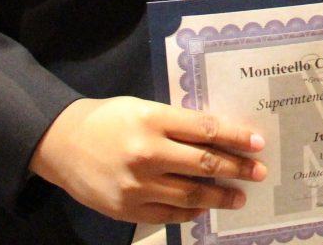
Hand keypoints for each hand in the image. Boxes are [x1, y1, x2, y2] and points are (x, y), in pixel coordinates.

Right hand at [29, 97, 265, 224]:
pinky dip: (191, 211)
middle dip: (237, 169)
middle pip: (204, 164)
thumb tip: (218, 137)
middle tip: (259, 172)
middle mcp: (147, 152)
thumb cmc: (110, 119)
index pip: (206, 130)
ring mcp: (137, 185)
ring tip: (239, 197)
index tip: (258, 143)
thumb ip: (177, 123)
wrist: (63, 143)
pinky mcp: (127, 209)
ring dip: (220, 196)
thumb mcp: (144, 108)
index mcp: (153, 119)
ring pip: (190, 193)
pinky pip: (169, 214)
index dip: (236, 137)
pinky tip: (204, 207)